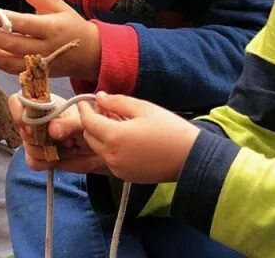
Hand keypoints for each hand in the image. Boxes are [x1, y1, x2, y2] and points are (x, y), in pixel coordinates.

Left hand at [0, 0, 101, 81]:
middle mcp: (44, 48)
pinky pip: (9, 69)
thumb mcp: (58, 5)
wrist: (90, 54)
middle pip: (9, 44)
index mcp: (51, 28)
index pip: (20, 23)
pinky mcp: (34, 73)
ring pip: (5, 61)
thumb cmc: (72, 25)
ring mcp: (38, 64)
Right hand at [8, 94, 107, 173]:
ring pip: (29, 148)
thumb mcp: (83, 121)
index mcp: (41, 103)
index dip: (19, 113)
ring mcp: (34, 139)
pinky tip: (60, 157)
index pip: (16, 102)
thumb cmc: (89, 125)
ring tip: (69, 146)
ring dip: (50, 151)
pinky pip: (33, 162)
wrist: (97, 146)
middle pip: (23, 130)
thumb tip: (52, 130)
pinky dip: (48, 162)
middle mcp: (34, 120)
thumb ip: (69, 123)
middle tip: (66, 138)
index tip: (33, 126)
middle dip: (45, 138)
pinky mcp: (38, 157)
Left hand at [77, 93, 198, 183]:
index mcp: (114, 137)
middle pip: (89, 137)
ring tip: (117, 121)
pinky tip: (125, 137)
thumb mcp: (143, 108)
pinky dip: (110, 147)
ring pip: (99, 148)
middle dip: (91, 122)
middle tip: (103, 109)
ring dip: (101, 135)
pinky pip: (110, 158)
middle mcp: (111, 156)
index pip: (88, 122)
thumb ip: (117, 102)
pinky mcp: (125, 177)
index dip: (83, 109)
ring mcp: (117, 169)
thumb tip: (99, 97)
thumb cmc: (169, 129)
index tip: (84, 100)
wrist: (191, 158)